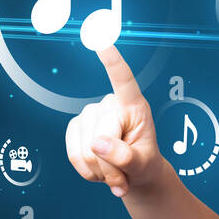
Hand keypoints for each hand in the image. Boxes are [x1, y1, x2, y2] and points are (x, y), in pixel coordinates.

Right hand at [66, 44, 164, 197]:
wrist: (132, 174)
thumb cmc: (144, 163)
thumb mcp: (144, 164)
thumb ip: (126, 156)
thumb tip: (98, 144)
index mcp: (134, 105)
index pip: (123, 80)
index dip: (112, 61)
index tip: (101, 40)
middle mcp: (109, 104)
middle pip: (100, 138)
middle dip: (111, 166)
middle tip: (124, 178)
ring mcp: (89, 114)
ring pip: (86, 150)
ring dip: (101, 172)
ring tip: (115, 173)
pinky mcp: (74, 127)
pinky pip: (74, 154)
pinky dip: (87, 171)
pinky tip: (99, 171)